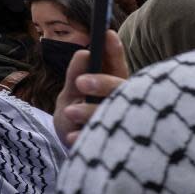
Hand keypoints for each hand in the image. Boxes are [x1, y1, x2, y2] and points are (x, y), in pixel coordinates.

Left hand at [54, 30, 127, 146]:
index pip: (117, 67)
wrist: (78, 158)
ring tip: (70, 113)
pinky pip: (106, 141)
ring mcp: (125, 127)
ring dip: (91, 111)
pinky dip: (86, 139)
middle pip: (121, 88)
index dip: (114, 51)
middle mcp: (125, 105)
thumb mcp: (69, 97)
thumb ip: (74, 77)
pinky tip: (73, 139)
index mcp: (114, 89)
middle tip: (81, 82)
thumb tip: (83, 53)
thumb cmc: (75, 122)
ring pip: (115, 114)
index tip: (106, 34)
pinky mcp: (119, 147)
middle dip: (103, 83)